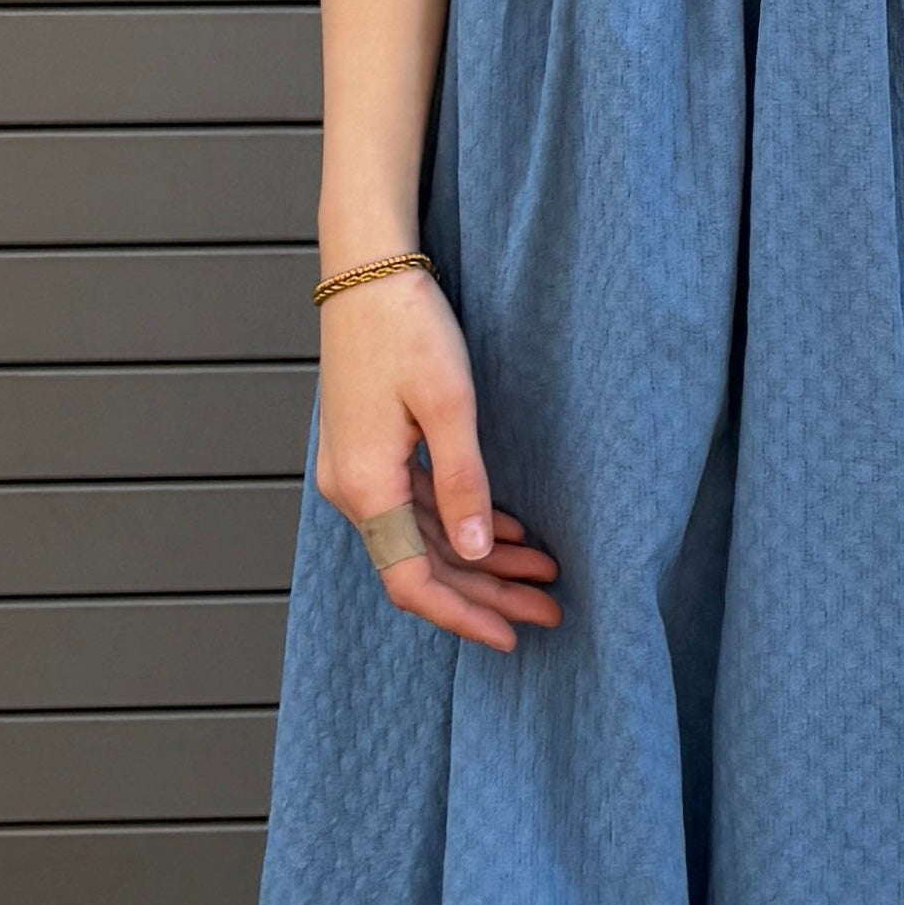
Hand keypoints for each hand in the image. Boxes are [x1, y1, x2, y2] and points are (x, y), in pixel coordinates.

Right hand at [311, 269, 563, 651]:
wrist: (364, 269)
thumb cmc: (406, 326)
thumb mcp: (448, 404)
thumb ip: (464, 483)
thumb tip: (475, 553)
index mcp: (366, 487)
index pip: (413, 581)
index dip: (463, 615)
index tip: (512, 635)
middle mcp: (353, 490)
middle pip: (423, 566)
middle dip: (488, 592)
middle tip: (550, 609)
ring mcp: (358, 471)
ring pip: (424, 539)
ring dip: (481, 559)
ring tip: (543, 571)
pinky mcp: (369, 451)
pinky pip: (418, 508)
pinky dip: (462, 524)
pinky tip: (506, 532)